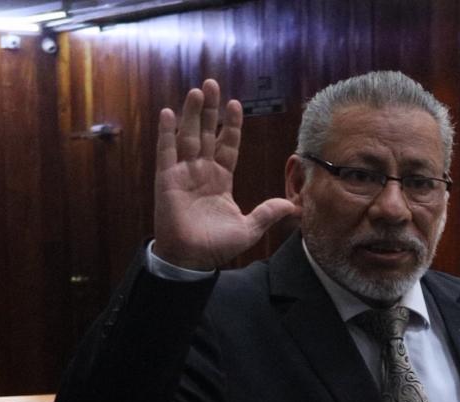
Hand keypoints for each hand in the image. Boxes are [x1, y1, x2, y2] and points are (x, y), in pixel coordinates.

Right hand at [153, 79, 298, 269]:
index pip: (227, 145)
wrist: (191, 260)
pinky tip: (169, 113)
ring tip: (197, 91)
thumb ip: (268, 213)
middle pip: (206, 133)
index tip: (235, 104)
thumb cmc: (216, 246)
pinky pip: (166, 152)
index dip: (231, 125)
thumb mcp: (249, 229)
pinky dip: (166, 133)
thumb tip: (294, 205)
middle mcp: (201, 171)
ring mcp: (183, 173)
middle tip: (212, 83)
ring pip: (188, 136)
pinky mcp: (166, 180)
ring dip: (191, 114)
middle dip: (210, 109)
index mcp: (220, 179)